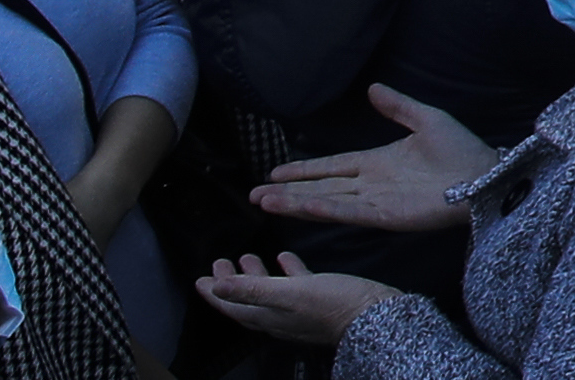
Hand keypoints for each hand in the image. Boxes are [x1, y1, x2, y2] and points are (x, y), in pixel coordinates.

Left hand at [196, 256, 407, 345]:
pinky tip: (288, 260)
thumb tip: (217, 287)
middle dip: (230, 283)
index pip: (232, 306)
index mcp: (270, 315)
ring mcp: (299, 310)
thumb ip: (254, 289)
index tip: (200, 279)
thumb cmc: (335, 305)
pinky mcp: (318, 301)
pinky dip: (286, 272)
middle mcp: (280, 316)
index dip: (214, 293)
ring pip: (268, 293)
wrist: (375, 315)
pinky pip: (293, 286)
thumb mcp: (291, 293)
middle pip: (247, 300)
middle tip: (220, 265)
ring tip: (248, 258)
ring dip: (255, 276)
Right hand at [253, 86, 490, 230]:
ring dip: (296, 201)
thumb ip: (397, 106)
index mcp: (378, 162)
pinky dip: (325, 209)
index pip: (332, 166)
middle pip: (321, 187)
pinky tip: (302, 206)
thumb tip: (372, 88)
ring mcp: (376, 201)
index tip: (275, 171)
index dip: (304, 169)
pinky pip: (349, 211)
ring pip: (327, 201)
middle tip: (255, 194)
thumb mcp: (426, 119)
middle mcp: (371, 184)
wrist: (484, 174)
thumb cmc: (461, 150)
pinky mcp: (385, 215)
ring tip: (265, 201)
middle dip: (287, 191)